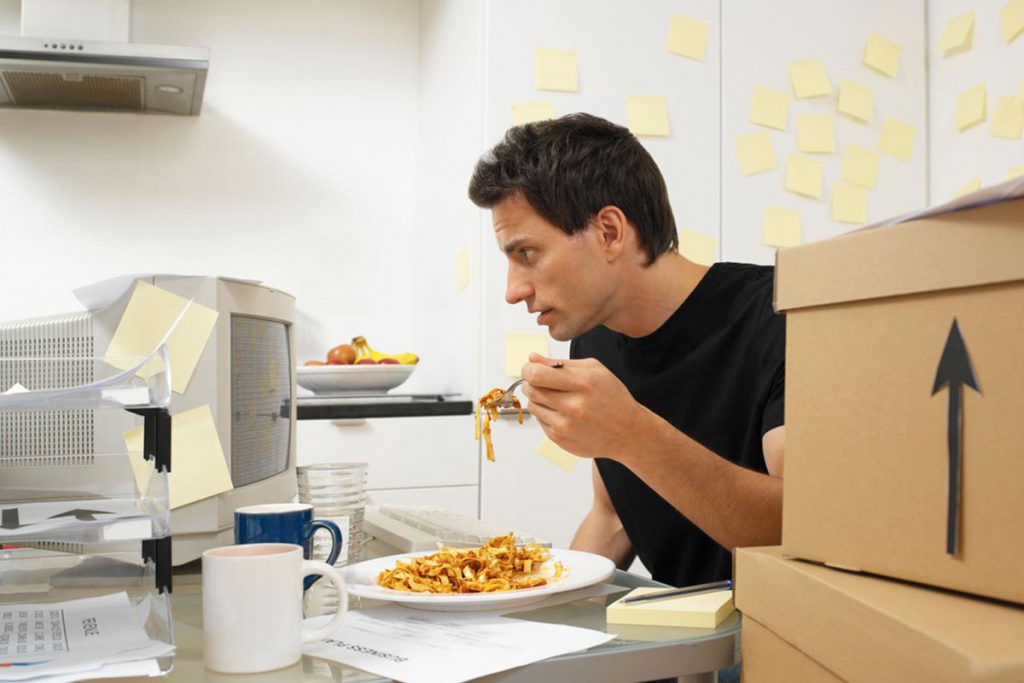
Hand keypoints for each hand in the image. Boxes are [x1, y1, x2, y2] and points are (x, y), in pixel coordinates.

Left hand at [520, 353, 643, 460]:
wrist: (628, 432)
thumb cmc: (612, 398)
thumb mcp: (594, 370)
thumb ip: (560, 363)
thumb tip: (532, 358)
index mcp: (583, 384)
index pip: (538, 375)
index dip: (528, 369)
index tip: (531, 368)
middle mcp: (574, 406)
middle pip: (532, 390)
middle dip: (530, 382)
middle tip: (539, 381)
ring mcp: (566, 425)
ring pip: (533, 405)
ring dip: (537, 398)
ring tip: (555, 396)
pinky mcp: (561, 439)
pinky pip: (540, 420)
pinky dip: (546, 413)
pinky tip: (562, 412)